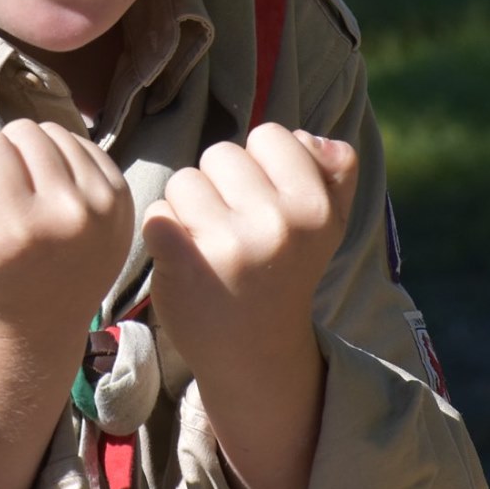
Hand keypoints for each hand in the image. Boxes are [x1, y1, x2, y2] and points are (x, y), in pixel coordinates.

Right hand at [0, 118, 133, 336]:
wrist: (41, 313)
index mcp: (20, 228)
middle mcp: (68, 214)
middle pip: (23, 132)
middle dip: (6, 155)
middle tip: (6, 197)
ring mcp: (103, 204)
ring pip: (53, 132)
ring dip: (35, 154)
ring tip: (30, 194)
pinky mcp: (123, 195)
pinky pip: (82, 143)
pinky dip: (63, 159)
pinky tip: (55, 193)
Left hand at [141, 124, 357, 488]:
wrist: (257, 354)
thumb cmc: (285, 275)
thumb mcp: (326, 226)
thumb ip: (333, 172)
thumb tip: (307, 136)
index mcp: (315, 207)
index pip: (269, 134)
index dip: (258, 164)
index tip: (262, 203)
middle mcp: (277, 224)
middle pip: (220, 153)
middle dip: (219, 185)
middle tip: (232, 230)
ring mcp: (229, 245)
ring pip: (183, 181)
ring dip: (186, 209)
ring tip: (208, 246)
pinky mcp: (184, 264)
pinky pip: (156, 214)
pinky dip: (159, 229)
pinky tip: (175, 253)